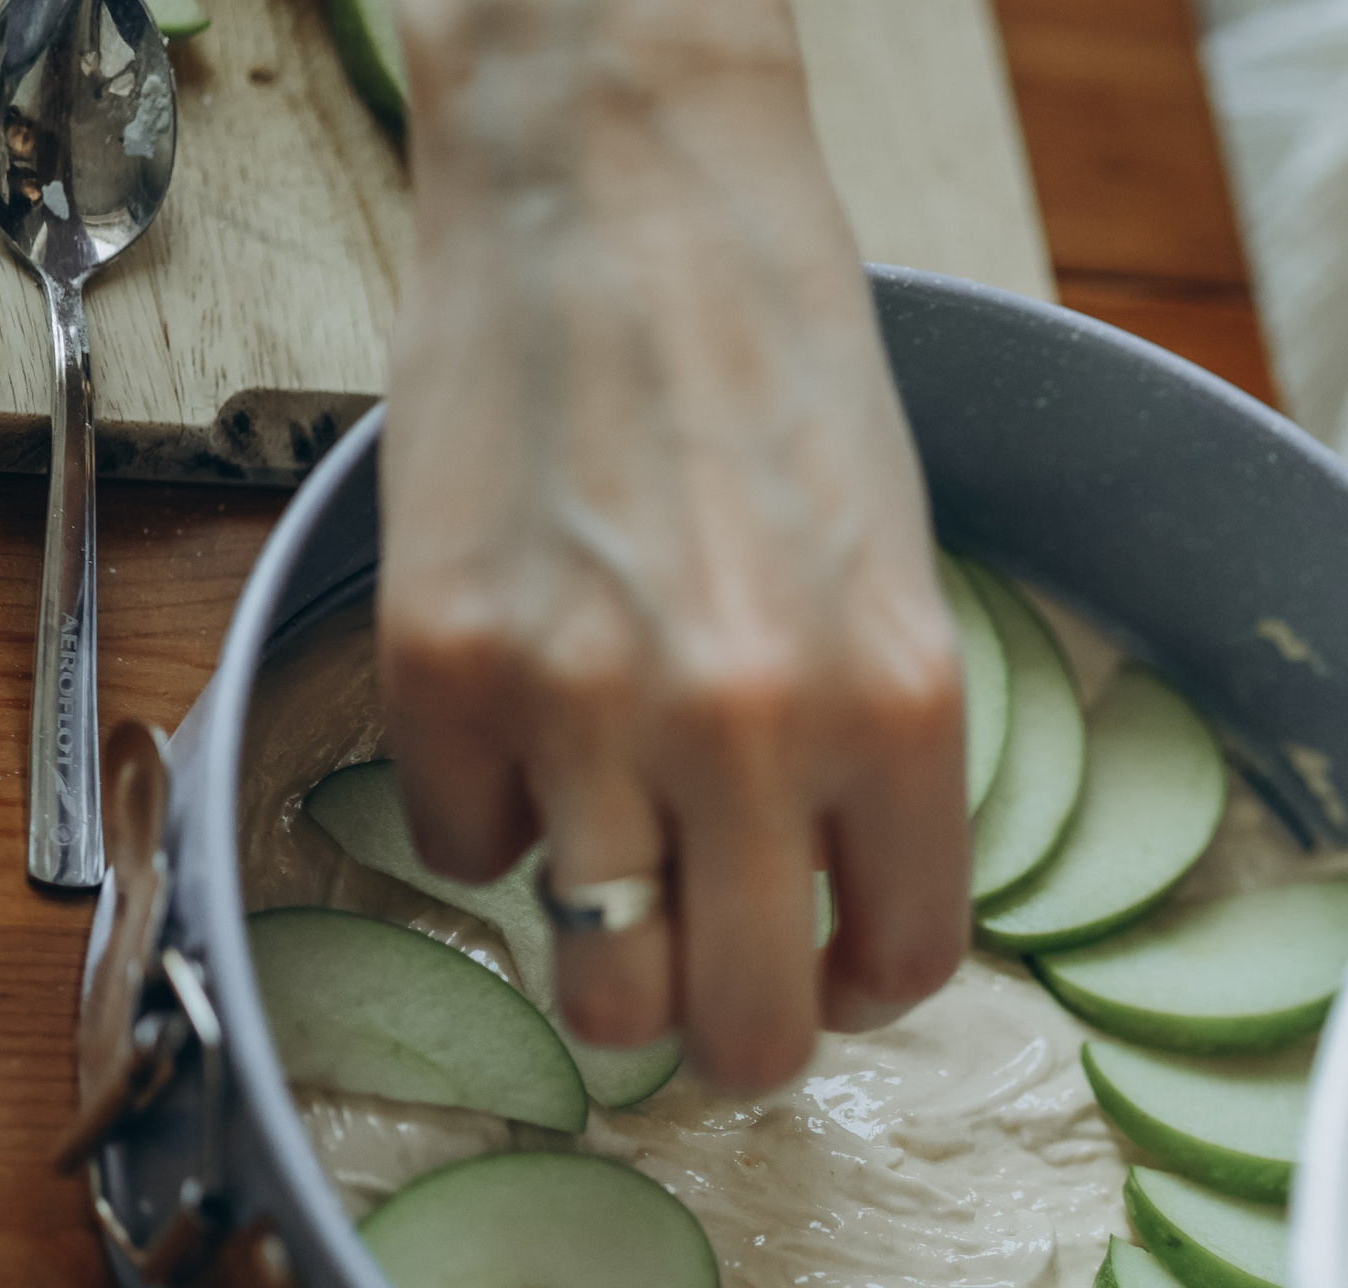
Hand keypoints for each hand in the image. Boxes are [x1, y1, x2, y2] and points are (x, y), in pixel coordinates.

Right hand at [376, 0, 967, 1093]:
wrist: (619, 194)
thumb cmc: (779, 364)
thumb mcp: (895, 563)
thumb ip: (876, 746)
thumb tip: (834, 902)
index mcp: (899, 698)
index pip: (906, 962)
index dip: (867, 987)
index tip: (840, 964)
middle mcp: (750, 726)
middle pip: (745, 1032)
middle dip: (739, 1031)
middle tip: (722, 979)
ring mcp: (581, 704)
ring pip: (597, 990)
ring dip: (612, 961)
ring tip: (620, 880)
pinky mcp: (441, 664)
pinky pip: (464, 848)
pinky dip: (494, 814)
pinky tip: (524, 722)